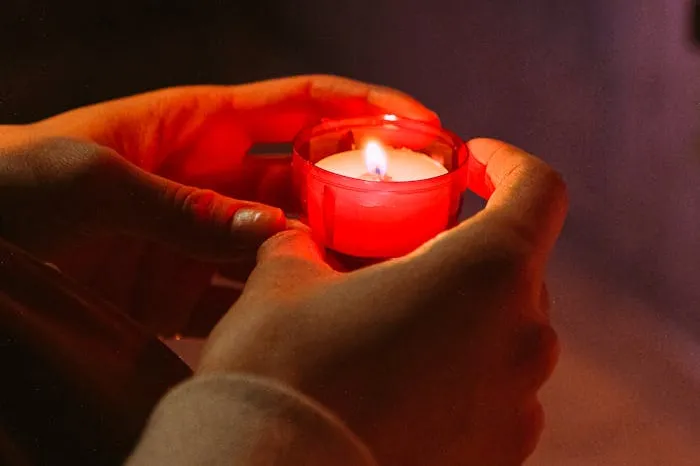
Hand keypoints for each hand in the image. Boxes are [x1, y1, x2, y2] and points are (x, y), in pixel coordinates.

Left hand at [0, 75, 436, 334]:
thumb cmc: (12, 181)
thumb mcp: (91, 179)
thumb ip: (182, 206)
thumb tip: (272, 232)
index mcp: (200, 126)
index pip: (302, 105)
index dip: (366, 105)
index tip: (423, 122)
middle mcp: (214, 177)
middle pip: (310, 176)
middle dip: (364, 189)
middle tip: (420, 214)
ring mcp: (203, 233)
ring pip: (288, 238)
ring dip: (330, 253)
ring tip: (381, 272)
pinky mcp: (184, 284)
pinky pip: (246, 290)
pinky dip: (279, 300)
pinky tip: (312, 314)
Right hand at [197, 139, 567, 464]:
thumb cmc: (282, 371)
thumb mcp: (283, 279)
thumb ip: (309, 244)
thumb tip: (305, 242)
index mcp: (485, 272)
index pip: (538, 189)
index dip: (508, 163)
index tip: (473, 161)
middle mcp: (523, 338)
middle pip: (515, 266)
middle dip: (465, 248)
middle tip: (408, 251)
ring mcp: (520, 405)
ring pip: (504, 331)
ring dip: (461, 315)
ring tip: (396, 324)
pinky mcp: (501, 455)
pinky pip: (494, 391)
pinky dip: (460, 372)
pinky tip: (401, 384)